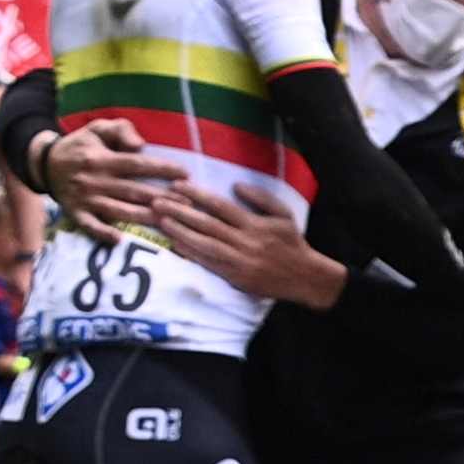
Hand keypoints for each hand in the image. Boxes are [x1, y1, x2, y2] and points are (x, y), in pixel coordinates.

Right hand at [34, 115, 175, 233]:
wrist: (44, 164)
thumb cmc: (81, 146)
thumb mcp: (97, 129)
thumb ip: (120, 130)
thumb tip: (140, 145)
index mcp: (101, 158)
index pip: (136, 164)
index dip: (161, 169)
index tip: (185, 174)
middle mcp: (94, 180)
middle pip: (133, 190)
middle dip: (162, 198)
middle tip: (189, 205)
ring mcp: (85, 198)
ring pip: (119, 210)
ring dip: (144, 217)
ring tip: (170, 223)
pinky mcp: (76, 213)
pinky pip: (90, 225)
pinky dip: (103, 233)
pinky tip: (120, 240)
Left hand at [135, 178, 343, 309]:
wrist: (307, 278)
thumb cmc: (293, 244)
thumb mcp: (284, 215)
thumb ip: (261, 198)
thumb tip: (235, 185)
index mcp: (256, 225)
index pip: (221, 206)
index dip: (197, 195)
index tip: (177, 186)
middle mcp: (246, 242)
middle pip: (207, 224)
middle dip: (180, 212)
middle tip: (157, 201)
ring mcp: (240, 261)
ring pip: (204, 244)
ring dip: (180, 232)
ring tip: (160, 220)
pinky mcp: (237, 277)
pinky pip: (209, 263)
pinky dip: (190, 253)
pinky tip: (175, 244)